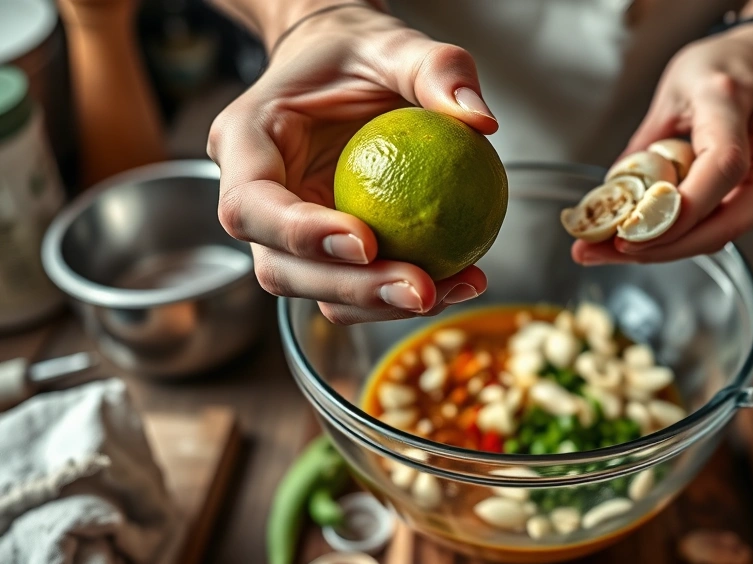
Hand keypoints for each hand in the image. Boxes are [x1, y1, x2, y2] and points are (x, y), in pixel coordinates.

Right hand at [207, 4, 495, 324]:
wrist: (345, 67)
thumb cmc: (355, 51)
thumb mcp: (394, 43)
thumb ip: (436, 69)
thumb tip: (480, 121)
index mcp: (246, 142)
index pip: (250, 203)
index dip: (298, 234)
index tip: (366, 241)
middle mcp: (256, 197)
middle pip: (280, 268)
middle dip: (350, 289)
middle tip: (421, 289)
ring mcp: (287, 232)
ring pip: (317, 292)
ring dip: (382, 304)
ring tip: (457, 286)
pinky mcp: (325, 251)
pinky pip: (356, 285)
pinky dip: (401, 293)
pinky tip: (462, 278)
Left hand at [573, 23, 752, 264]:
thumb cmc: (717, 72)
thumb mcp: (670, 92)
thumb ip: (645, 145)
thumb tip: (612, 196)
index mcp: (735, 106)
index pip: (722, 168)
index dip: (677, 210)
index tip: (629, 232)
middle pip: (724, 222)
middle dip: (657, 247)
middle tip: (596, 252)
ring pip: (718, 235)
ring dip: (660, 249)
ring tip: (602, 249)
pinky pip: (718, 231)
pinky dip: (676, 239)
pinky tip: (637, 239)